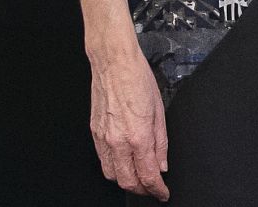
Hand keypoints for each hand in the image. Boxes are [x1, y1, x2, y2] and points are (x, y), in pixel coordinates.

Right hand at [88, 44, 169, 199]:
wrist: (114, 64)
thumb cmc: (138, 80)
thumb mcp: (160, 111)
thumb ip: (161, 142)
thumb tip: (162, 164)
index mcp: (138, 136)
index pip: (148, 175)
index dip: (157, 190)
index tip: (163, 193)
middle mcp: (118, 141)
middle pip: (127, 182)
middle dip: (142, 190)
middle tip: (153, 189)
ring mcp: (103, 139)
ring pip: (112, 175)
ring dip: (126, 181)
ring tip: (139, 178)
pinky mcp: (94, 134)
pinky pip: (103, 160)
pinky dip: (114, 168)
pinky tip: (123, 163)